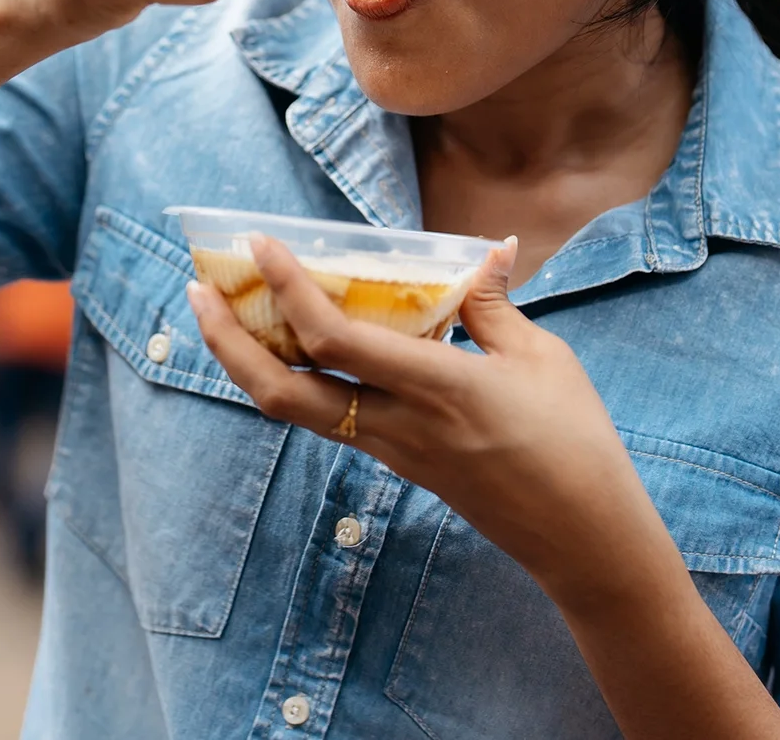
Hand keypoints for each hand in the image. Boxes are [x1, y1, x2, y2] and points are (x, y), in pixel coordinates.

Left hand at [186, 235, 661, 602]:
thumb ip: (495, 304)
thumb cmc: (574, 442)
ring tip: (227, 314)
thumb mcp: (542, 358)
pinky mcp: (397, 463)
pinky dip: (297, 378)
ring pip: (295, 411)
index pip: (335, 339)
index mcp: (437, 387)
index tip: (261, 243)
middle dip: (228, 343)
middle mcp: (398, 424)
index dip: (288, 288)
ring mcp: (391, 450)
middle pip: (281, 392)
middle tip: (198, 291)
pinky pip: (329, 417)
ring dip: (249, 362)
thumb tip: (492, 247)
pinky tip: (298, 345)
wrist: (580, 536)